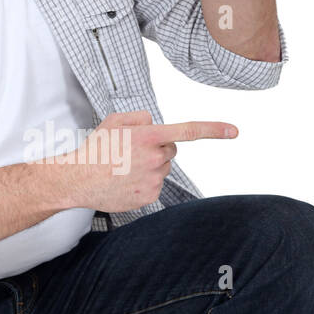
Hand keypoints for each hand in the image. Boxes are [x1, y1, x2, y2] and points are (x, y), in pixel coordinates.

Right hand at [57, 110, 237, 212]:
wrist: (78, 180)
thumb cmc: (95, 149)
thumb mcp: (114, 120)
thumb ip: (141, 117)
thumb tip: (156, 124)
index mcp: (149, 136)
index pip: (189, 131)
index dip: (214, 129)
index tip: (234, 131)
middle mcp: (155, 158)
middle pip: (171, 149)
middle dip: (158, 148)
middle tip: (131, 152)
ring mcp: (153, 179)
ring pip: (162, 168)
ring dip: (149, 166)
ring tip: (123, 167)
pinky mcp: (149, 196)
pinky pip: (155, 185)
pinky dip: (143, 182)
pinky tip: (124, 181)